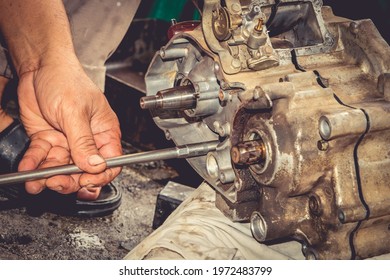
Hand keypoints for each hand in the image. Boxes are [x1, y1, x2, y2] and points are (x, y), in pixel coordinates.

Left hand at [17, 59, 121, 199]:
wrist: (38, 67)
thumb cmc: (66, 80)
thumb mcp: (75, 111)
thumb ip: (84, 141)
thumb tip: (95, 165)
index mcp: (104, 132)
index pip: (109, 163)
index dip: (99, 176)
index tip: (85, 181)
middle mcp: (87, 140)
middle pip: (83, 171)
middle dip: (69, 180)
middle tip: (56, 183)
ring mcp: (67, 141)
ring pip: (60, 168)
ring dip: (47, 176)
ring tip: (36, 181)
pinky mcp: (48, 140)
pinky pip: (41, 158)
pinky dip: (33, 165)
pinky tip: (27, 168)